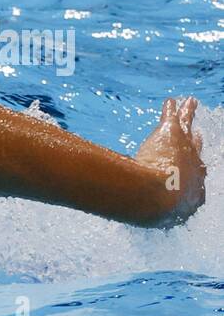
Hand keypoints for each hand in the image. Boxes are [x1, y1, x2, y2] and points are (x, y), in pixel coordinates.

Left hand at [134, 97, 205, 224]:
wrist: (156, 197)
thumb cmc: (149, 209)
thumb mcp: (148, 214)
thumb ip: (139, 212)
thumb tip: (118, 214)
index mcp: (191, 193)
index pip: (190, 180)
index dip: (188, 173)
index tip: (185, 169)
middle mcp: (194, 171)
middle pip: (195, 152)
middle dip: (195, 144)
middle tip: (197, 136)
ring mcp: (186, 151)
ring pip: (187, 131)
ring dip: (187, 117)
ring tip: (190, 105)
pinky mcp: (174, 135)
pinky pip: (176, 118)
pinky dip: (175, 109)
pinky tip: (172, 101)